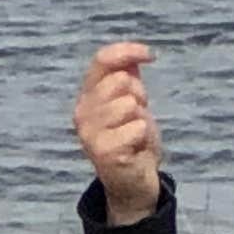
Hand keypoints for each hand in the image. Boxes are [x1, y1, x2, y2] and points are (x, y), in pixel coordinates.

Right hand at [73, 39, 162, 225]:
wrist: (133, 183)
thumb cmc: (132, 140)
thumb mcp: (131, 102)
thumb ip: (128, 76)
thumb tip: (136, 53)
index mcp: (87, 96)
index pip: (102, 59)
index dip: (128, 50)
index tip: (151, 55)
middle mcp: (82, 112)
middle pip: (121, 80)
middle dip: (138, 95)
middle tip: (136, 116)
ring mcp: (90, 133)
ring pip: (130, 104)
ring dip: (141, 119)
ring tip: (134, 134)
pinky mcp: (104, 152)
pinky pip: (137, 128)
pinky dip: (143, 137)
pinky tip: (136, 149)